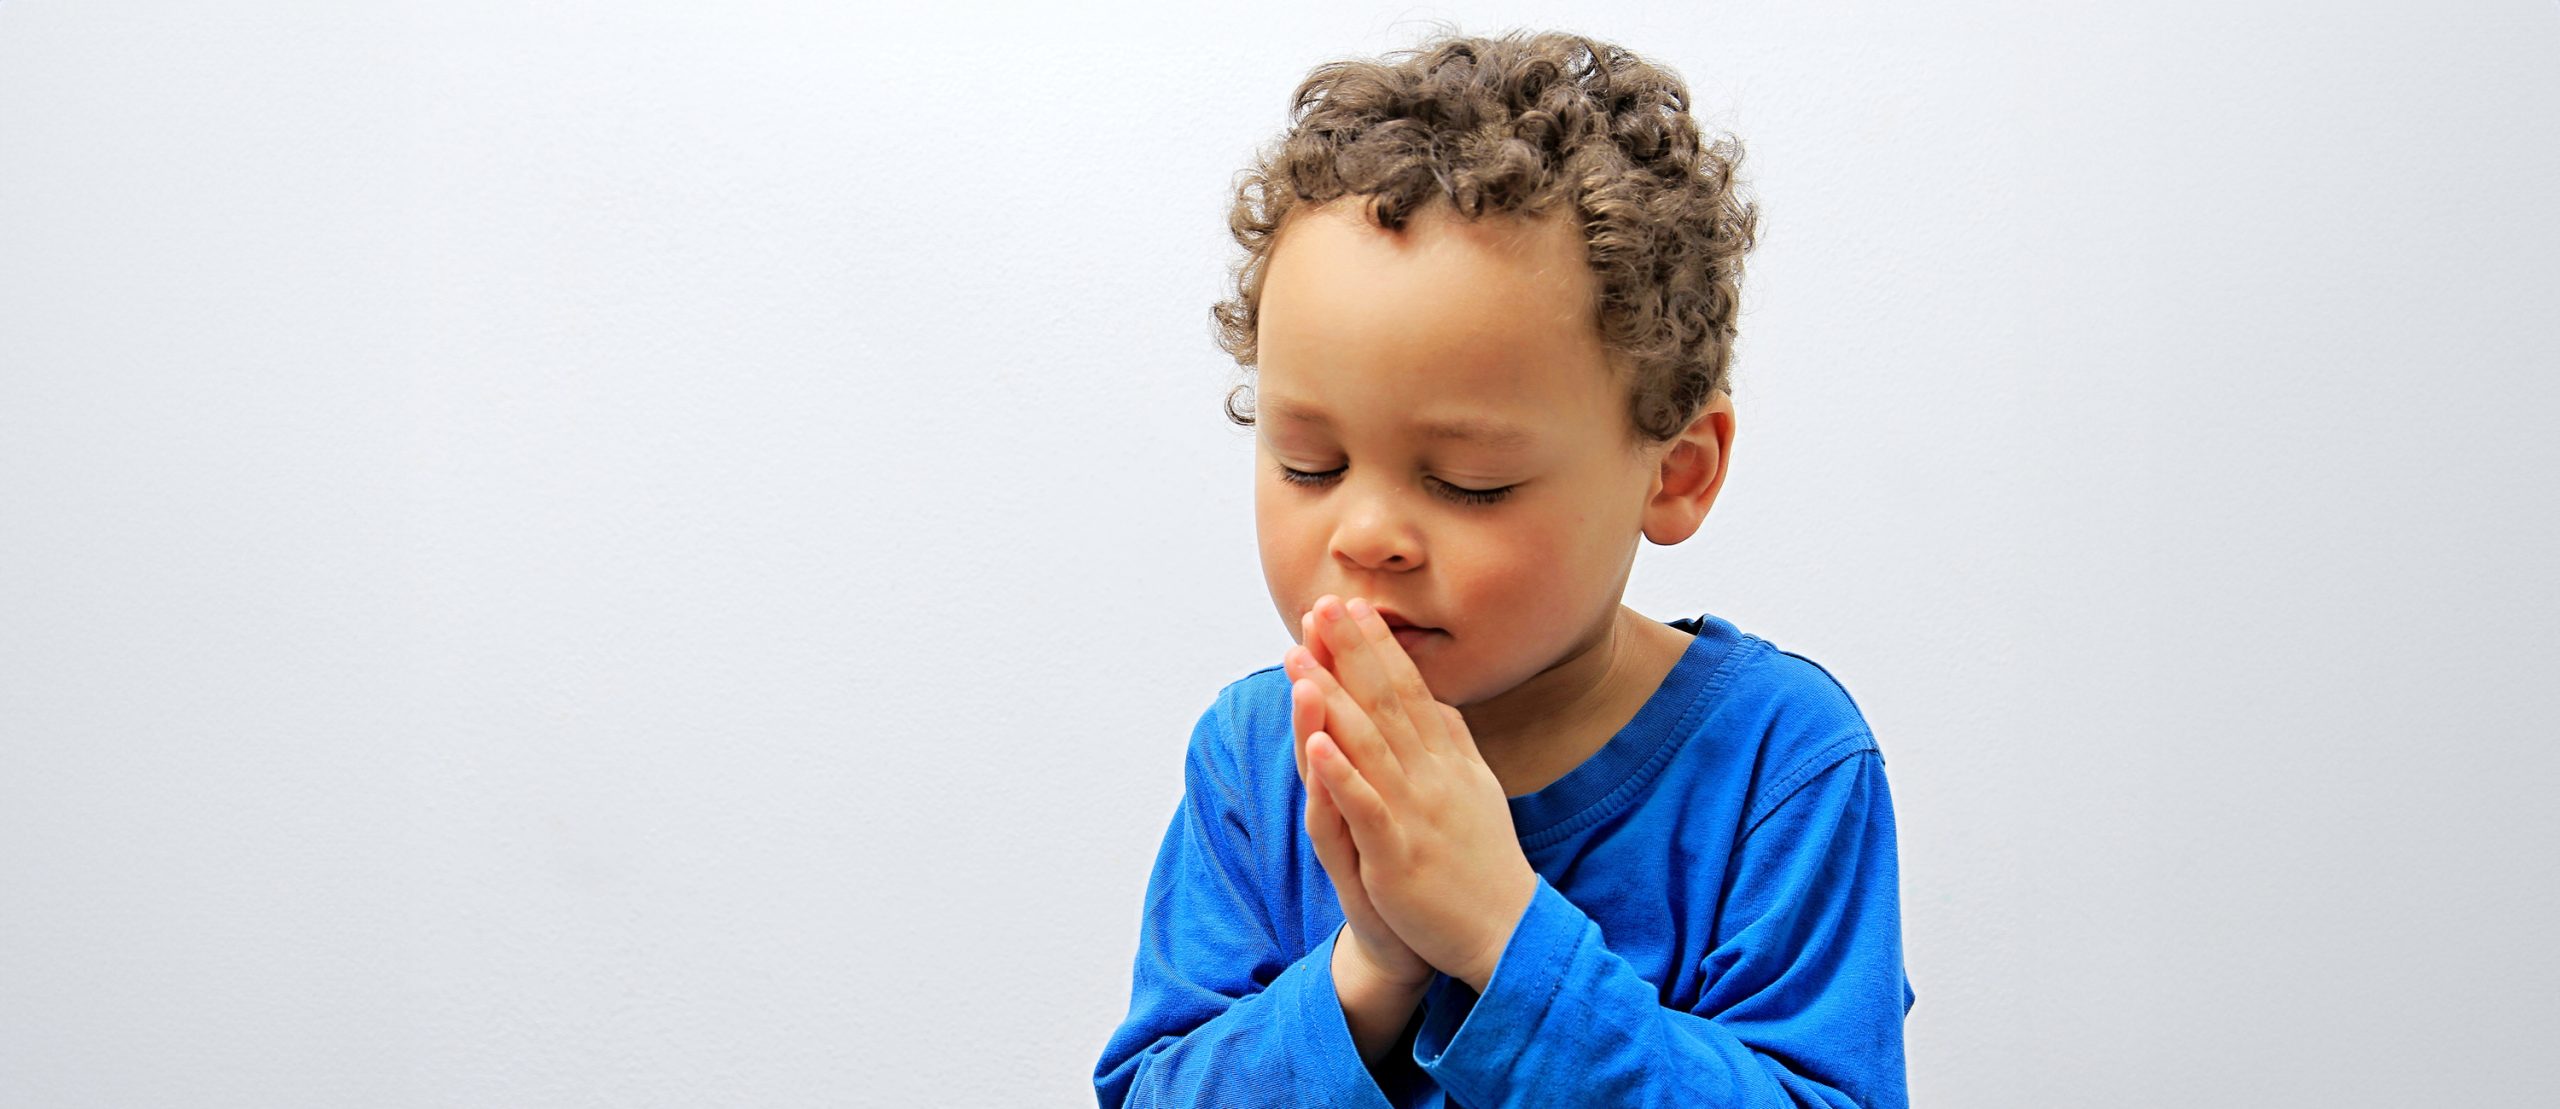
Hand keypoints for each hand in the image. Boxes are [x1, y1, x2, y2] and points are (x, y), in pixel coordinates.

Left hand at [1293, 594, 1539, 992]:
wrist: (1505, 932)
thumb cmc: (1483, 862)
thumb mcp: (1476, 789)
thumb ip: (1454, 744)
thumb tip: (1438, 701)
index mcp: (1449, 760)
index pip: (1410, 690)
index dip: (1379, 647)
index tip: (1354, 605)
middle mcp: (1433, 776)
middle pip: (1386, 702)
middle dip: (1350, 651)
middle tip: (1320, 605)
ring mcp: (1416, 813)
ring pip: (1368, 744)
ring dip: (1331, 697)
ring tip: (1298, 656)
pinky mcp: (1398, 854)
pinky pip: (1365, 807)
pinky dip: (1341, 774)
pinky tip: (1315, 741)